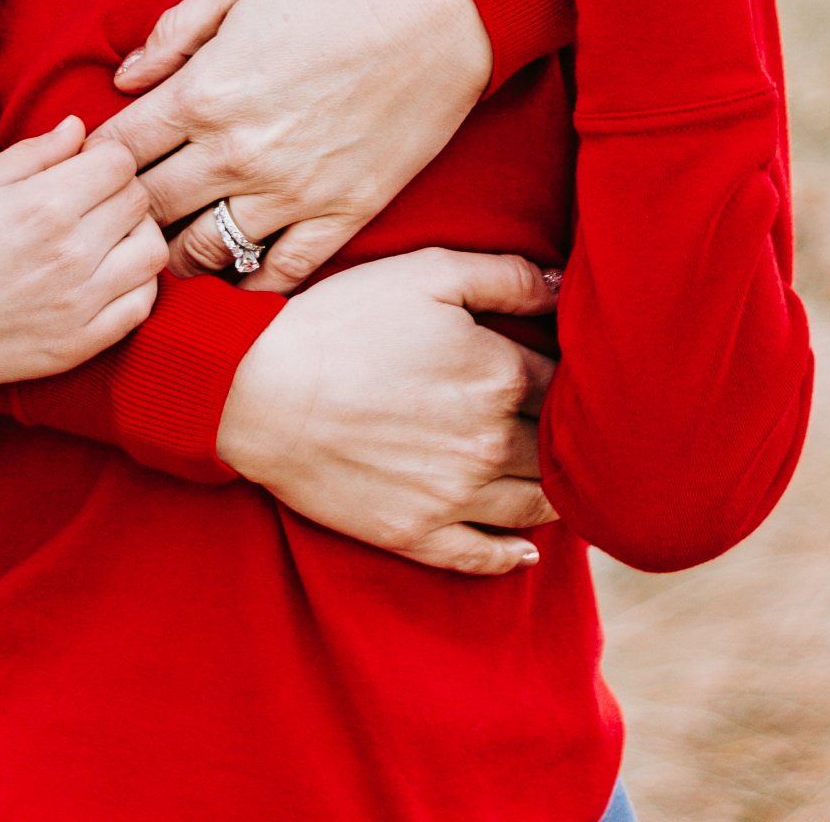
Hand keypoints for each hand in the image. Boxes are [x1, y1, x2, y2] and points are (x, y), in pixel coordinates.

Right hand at [0, 118, 167, 392]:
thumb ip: (35, 153)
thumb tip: (80, 128)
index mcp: (44, 205)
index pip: (121, 160)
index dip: (105, 156)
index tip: (85, 166)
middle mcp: (70, 254)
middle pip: (139, 199)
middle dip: (119, 190)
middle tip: (90, 199)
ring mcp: (79, 304)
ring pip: (152, 250)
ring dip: (135, 234)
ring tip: (104, 235)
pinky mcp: (79, 344)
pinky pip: (141, 305)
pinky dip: (135, 283)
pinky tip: (106, 275)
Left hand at [103, 0, 492, 289]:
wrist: (438, 12)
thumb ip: (173, 32)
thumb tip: (125, 77)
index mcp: (204, 91)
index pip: (120, 151)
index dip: (97, 163)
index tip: (96, 166)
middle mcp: (236, 152)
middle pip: (150, 209)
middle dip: (127, 212)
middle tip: (123, 212)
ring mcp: (289, 191)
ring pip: (204, 252)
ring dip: (178, 252)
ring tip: (172, 242)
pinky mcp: (340, 215)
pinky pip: (277, 272)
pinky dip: (247, 281)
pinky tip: (234, 271)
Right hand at [216, 248, 557, 573]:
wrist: (262, 390)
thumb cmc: (343, 321)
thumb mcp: (426, 273)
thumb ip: (504, 277)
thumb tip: (562, 288)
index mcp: (499, 375)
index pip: (563, 383)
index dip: (566, 375)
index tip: (563, 372)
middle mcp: (490, 443)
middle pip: (554, 447)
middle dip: (564, 434)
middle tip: (567, 428)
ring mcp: (455, 497)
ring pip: (533, 506)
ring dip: (551, 493)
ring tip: (553, 479)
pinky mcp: (417, 535)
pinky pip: (483, 556)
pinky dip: (511, 555)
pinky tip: (524, 549)